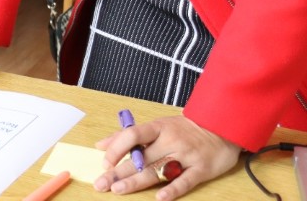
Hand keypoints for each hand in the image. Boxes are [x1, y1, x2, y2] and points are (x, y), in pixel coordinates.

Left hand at [93, 115, 240, 198]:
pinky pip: (185, 180)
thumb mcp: (156, 126)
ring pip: (158, 170)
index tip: (105, 163)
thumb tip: (100, 145)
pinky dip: (172, 189)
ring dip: (137, 181)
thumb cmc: (183, 129)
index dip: (116, 149)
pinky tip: (159, 198)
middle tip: (101, 184)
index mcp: (158, 128)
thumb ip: (127, 136)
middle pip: (141, 158)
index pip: (132, 136)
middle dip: (119, 172)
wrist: (220, 128)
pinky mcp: (201, 169)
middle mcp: (170, 141)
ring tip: (119, 190)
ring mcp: (186, 155)